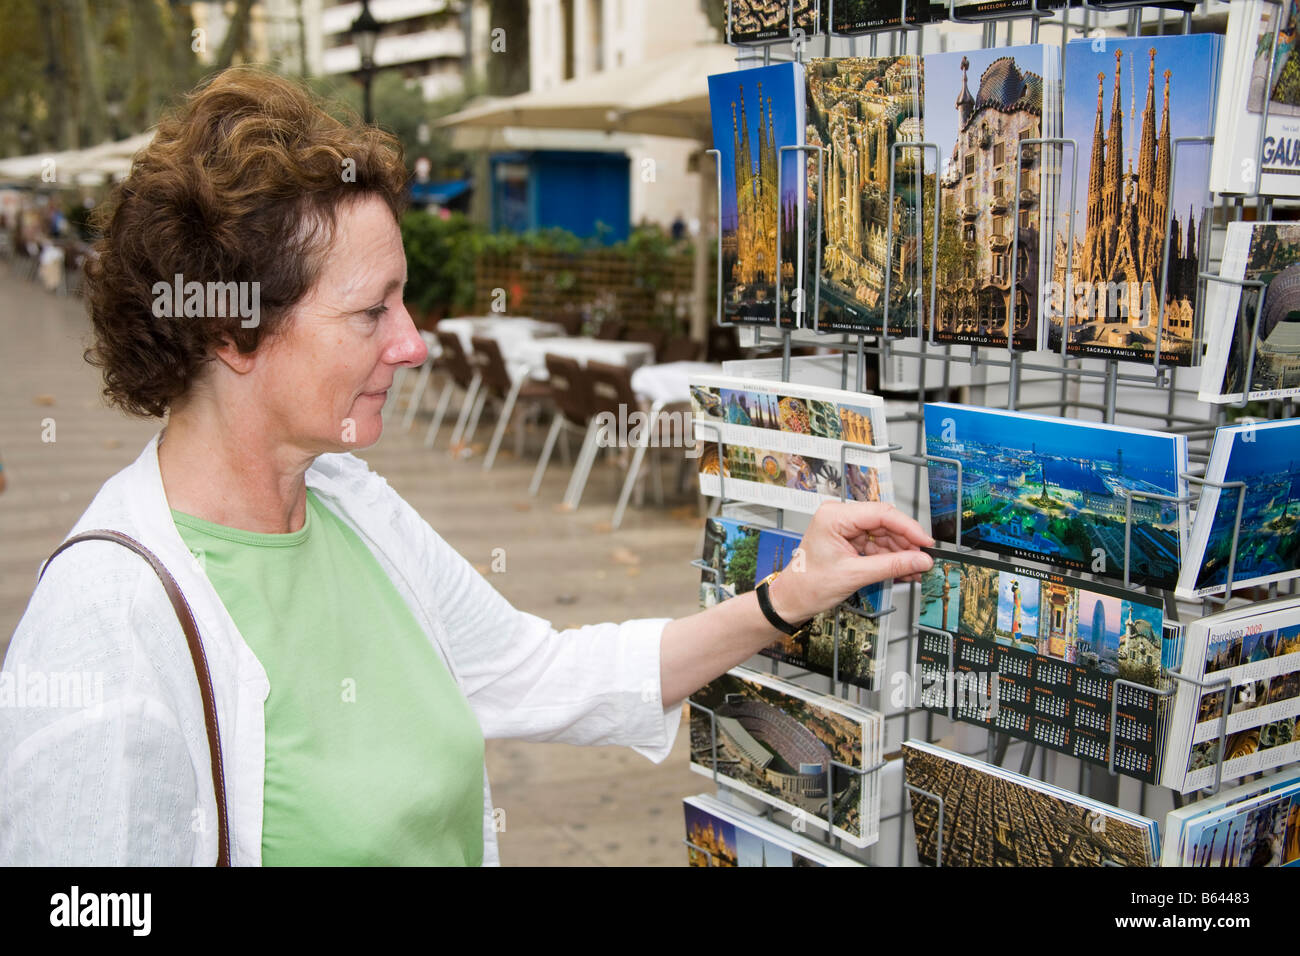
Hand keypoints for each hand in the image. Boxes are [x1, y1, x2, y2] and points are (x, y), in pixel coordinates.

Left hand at [767, 500, 933, 624]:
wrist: (792, 599)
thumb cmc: (808, 585)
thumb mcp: (855, 575)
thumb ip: (891, 566)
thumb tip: (919, 560)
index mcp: (834, 516)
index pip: (881, 513)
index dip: (908, 527)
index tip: (925, 542)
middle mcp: (839, 516)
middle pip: (884, 523)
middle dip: (906, 543)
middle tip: (924, 559)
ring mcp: (844, 528)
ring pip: (884, 535)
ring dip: (900, 553)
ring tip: (916, 569)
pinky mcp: (849, 540)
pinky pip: (877, 545)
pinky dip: (890, 558)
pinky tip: (904, 569)